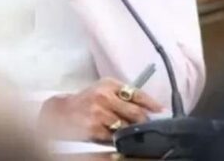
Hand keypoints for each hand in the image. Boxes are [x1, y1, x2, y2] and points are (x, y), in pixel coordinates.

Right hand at [37, 78, 163, 141]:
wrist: (61, 111)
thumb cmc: (86, 100)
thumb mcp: (103, 90)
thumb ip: (124, 96)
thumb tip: (150, 109)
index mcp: (109, 84)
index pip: (137, 93)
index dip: (152, 104)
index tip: (162, 112)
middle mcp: (104, 96)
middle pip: (136, 112)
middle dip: (147, 121)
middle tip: (154, 126)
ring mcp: (99, 113)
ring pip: (127, 127)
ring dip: (134, 131)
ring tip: (136, 132)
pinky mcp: (94, 128)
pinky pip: (114, 137)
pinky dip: (120, 139)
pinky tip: (120, 138)